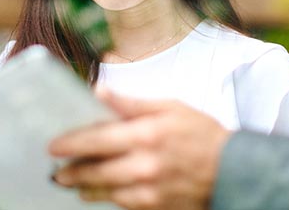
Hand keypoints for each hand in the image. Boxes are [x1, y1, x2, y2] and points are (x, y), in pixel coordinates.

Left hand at [49, 90, 230, 209]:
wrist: (235, 171)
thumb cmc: (202, 134)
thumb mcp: (169, 108)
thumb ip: (130, 103)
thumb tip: (98, 90)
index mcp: (146, 134)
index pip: (97, 139)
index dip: (71, 143)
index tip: (53, 146)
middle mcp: (145, 165)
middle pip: (96, 171)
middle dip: (71, 172)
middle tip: (55, 171)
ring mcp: (150, 190)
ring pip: (106, 192)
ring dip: (84, 187)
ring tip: (70, 183)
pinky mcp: (156, 207)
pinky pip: (123, 204)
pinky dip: (108, 198)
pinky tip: (98, 193)